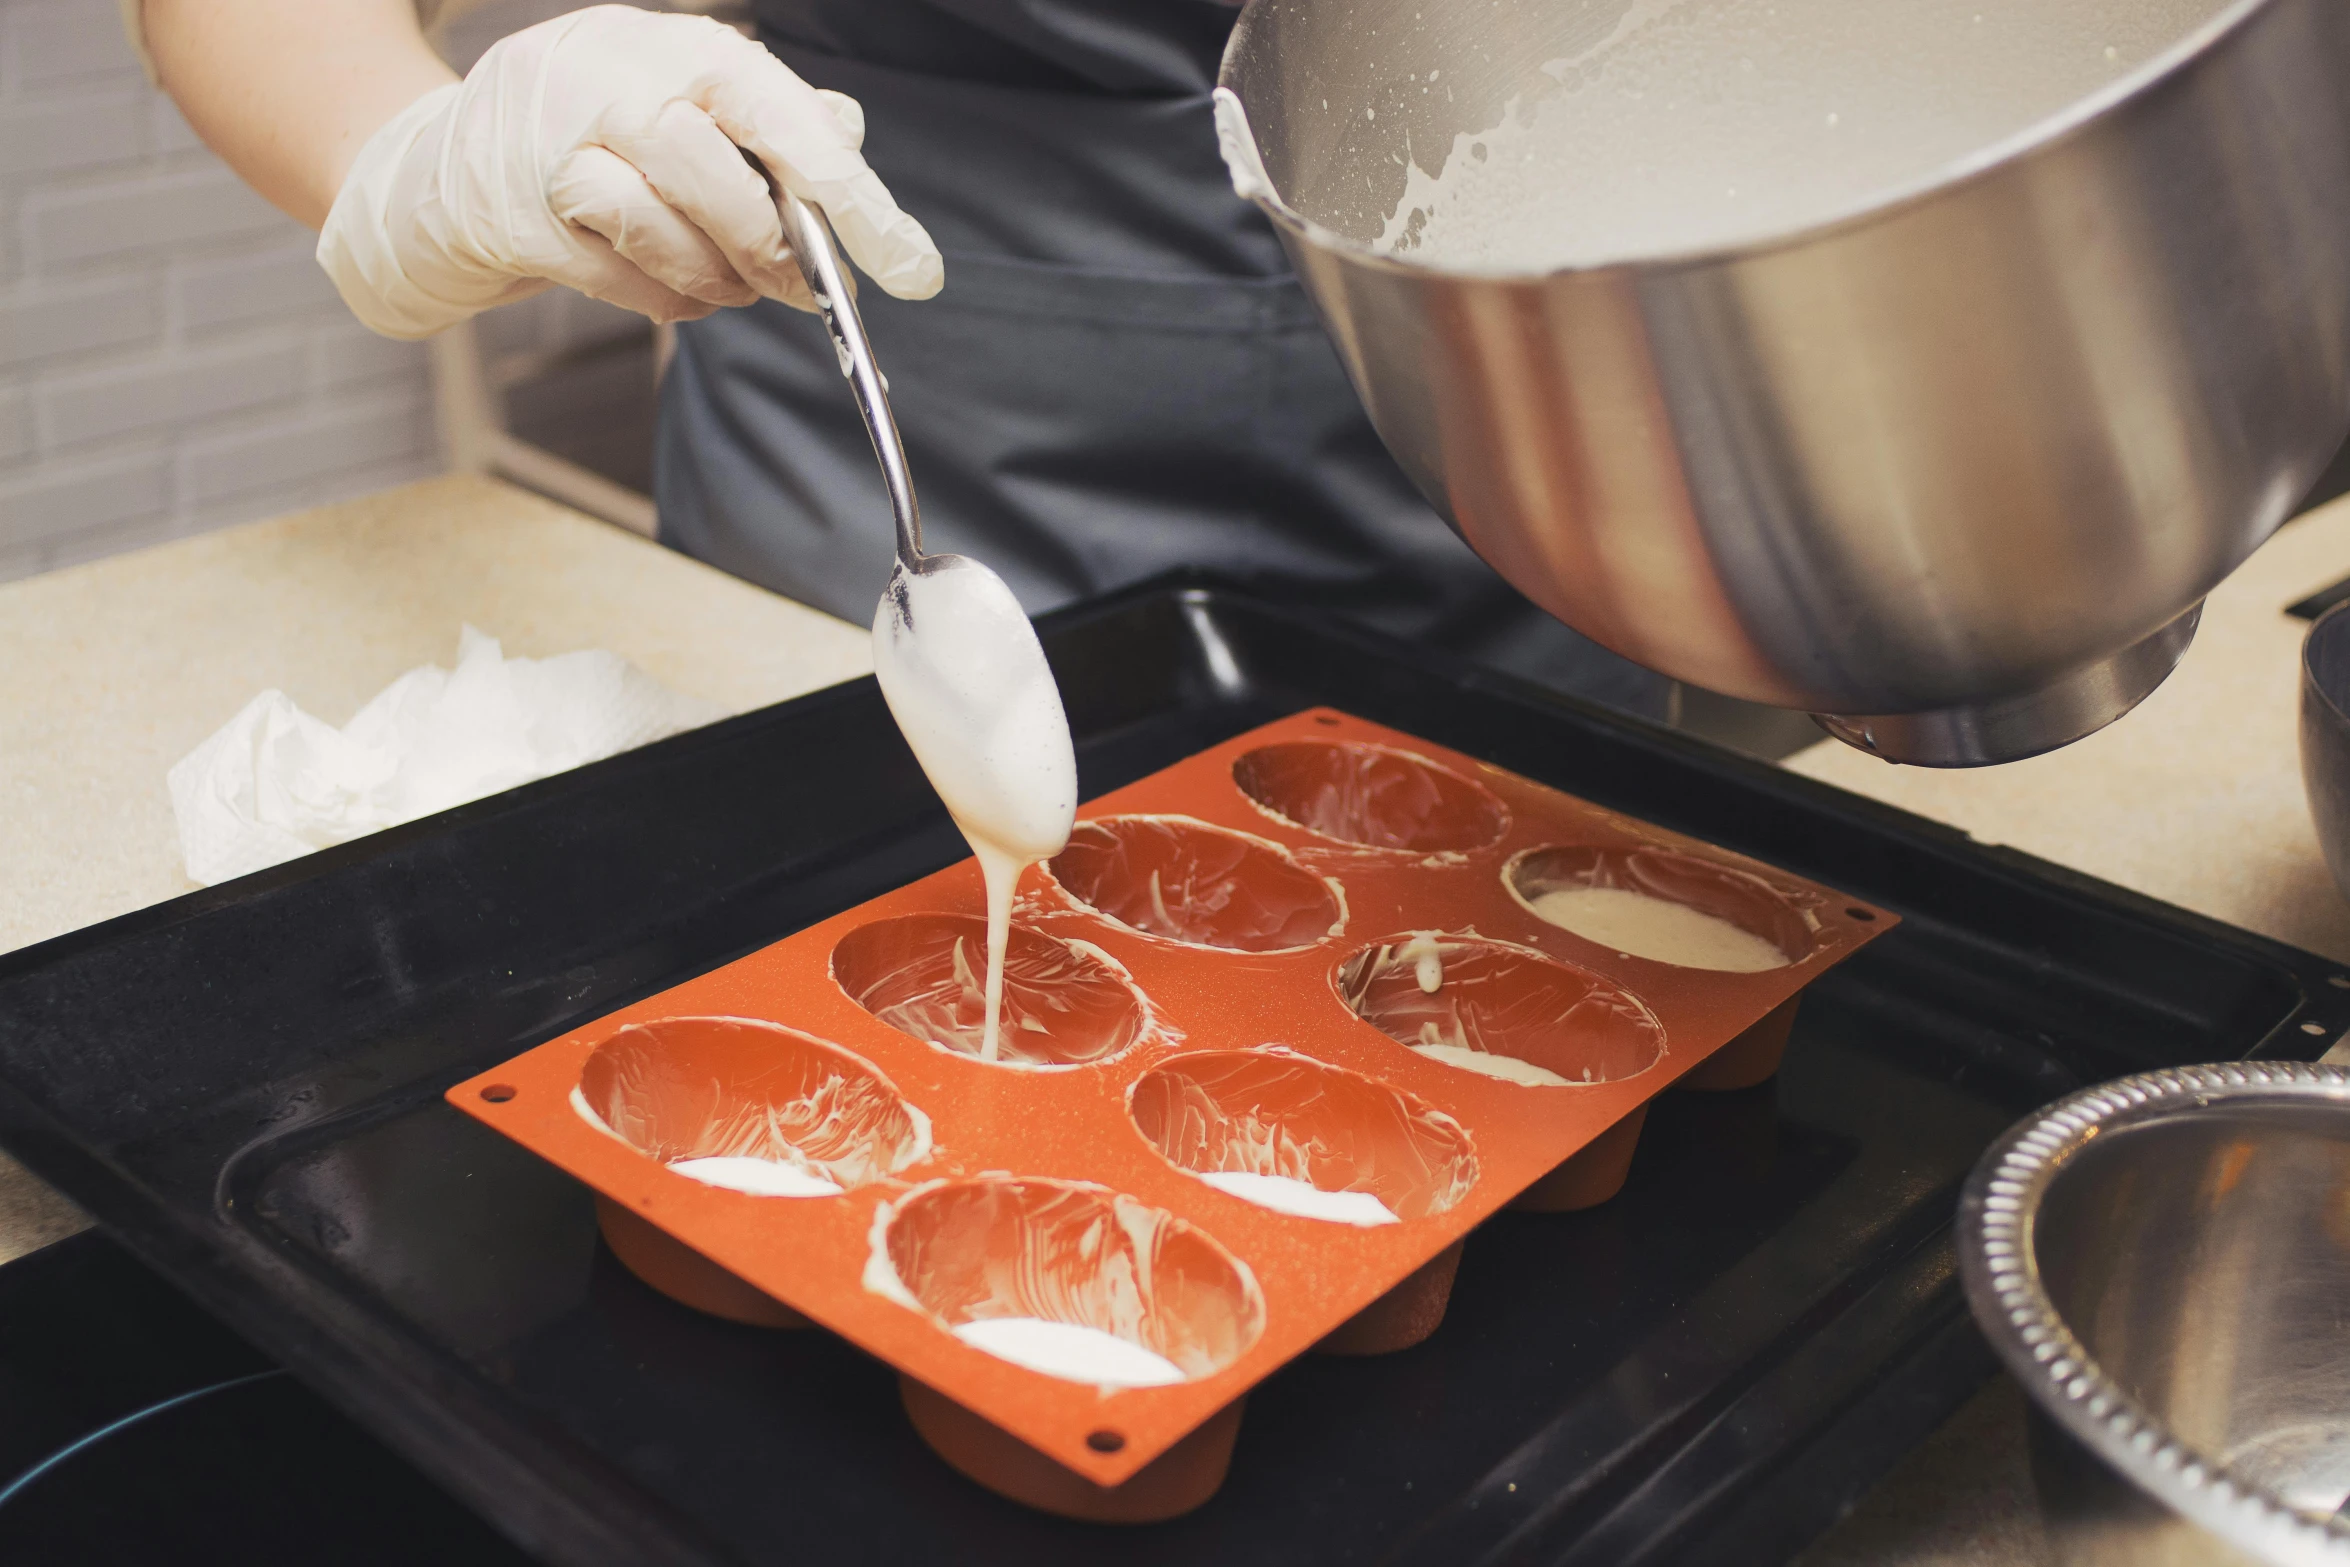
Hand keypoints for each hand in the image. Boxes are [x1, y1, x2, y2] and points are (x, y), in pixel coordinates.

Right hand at [316, 4, 941, 337]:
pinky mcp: (513, 217)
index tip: (911, 266)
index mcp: (668, 46)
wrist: (434, 171)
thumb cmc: (583, 139)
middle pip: (714, 166)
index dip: (849, 190)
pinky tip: (666, 289)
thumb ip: (762, 123)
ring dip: (715, 278)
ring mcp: (548, 144)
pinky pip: (617, 274)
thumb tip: (846, 141)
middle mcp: (604, 77)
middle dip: (773, 244)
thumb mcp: (677, 103)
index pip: (779, 110)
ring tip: (725, 285)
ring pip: (664, 225)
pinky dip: (661, 299)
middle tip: (805, 289)